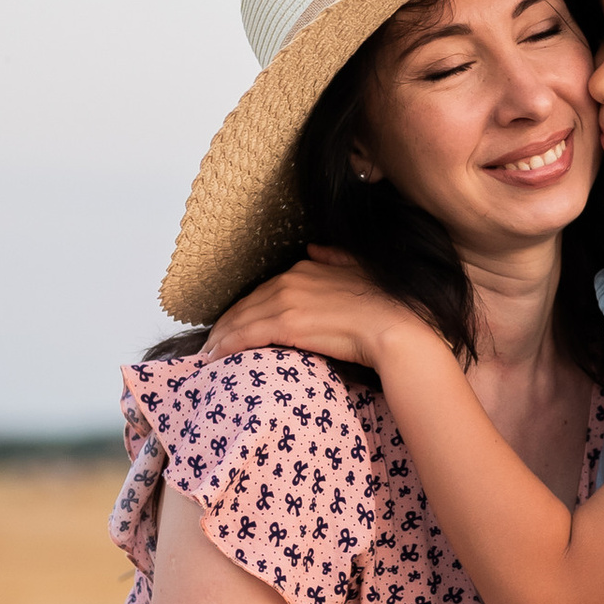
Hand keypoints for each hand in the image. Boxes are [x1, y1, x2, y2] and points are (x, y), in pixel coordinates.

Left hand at [204, 248, 423, 367]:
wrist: (396, 329)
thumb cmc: (385, 307)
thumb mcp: (360, 270)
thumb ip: (334, 257)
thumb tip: (314, 247)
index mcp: (305, 269)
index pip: (263, 290)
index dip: (246, 308)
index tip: (235, 323)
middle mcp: (290, 280)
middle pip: (246, 304)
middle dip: (227, 323)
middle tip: (212, 342)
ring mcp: (287, 301)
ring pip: (241, 319)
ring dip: (221, 336)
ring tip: (208, 353)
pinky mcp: (287, 325)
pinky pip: (246, 334)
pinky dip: (227, 344)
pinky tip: (215, 356)